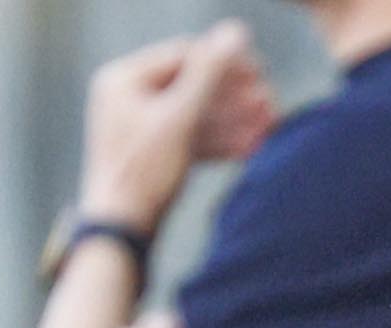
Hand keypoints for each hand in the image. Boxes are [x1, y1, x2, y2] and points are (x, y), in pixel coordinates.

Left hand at [80, 21, 270, 231]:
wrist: (119, 232)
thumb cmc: (142, 173)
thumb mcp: (180, 118)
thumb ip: (209, 74)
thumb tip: (236, 33)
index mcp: (123, 79)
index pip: (183, 55)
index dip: (224, 62)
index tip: (260, 72)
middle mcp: (127, 98)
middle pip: (192, 86)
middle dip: (234, 96)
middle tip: (270, 102)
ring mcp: (139, 128)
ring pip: (195, 115)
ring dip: (233, 120)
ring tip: (269, 125)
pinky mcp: (151, 155)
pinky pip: (190, 139)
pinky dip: (218, 142)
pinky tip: (250, 147)